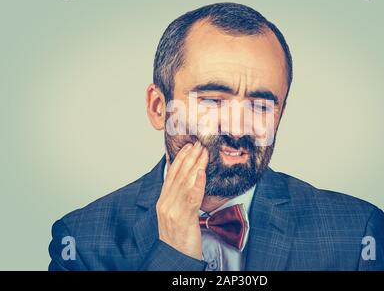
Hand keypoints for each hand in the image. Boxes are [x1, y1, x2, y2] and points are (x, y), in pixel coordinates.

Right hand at [156, 142, 208, 259]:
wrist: (175, 259)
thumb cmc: (179, 240)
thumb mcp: (176, 216)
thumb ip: (180, 199)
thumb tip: (190, 184)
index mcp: (163, 202)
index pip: (171, 175)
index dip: (179, 159)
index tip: (187, 147)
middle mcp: (165, 204)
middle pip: (178, 176)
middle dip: (188, 157)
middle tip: (198, 143)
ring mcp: (172, 211)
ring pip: (185, 183)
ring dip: (195, 165)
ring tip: (203, 152)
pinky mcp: (183, 219)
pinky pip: (191, 197)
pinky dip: (197, 183)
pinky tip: (202, 172)